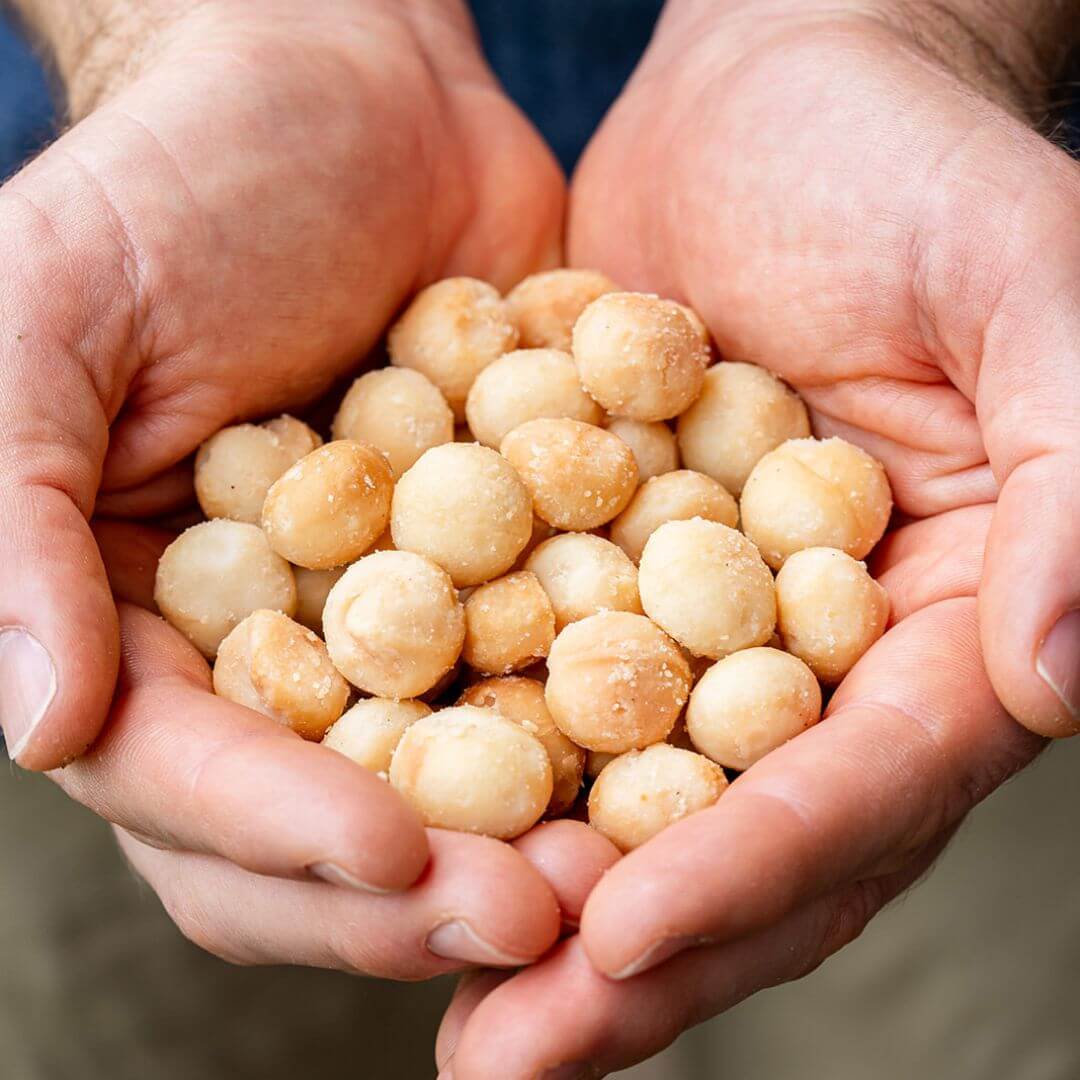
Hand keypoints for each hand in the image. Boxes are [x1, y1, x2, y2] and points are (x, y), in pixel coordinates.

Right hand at [1, 0, 570, 968]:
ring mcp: (400, 629)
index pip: (189, 780)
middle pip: (329, 830)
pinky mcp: (512, 574)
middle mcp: (272, 658)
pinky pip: (561, 671)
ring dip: (536, 843)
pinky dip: (619, 725)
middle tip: (544, 915)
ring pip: (457, 783)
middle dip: (425, 887)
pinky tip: (697, 758)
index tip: (391, 862)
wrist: (351, 93)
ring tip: (633, 871)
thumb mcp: (52, 314)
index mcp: (140, 625)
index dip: (281, 834)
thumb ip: (12, 512)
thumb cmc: (179, 182)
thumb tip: (39, 728)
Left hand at [439, 0, 1077, 1071]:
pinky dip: (466, 763)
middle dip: (625, 952)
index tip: (621, 938)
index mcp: (941, 623)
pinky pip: (527, 684)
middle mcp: (818, 657)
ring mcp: (701, 624)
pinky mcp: (594, 565)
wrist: (779, 100)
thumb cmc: (916, 172)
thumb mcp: (1030, 287)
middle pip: (733, 838)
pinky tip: (378, 825)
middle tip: (504, 1052)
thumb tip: (1057, 675)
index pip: (860, 787)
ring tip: (431, 994)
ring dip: (530, 901)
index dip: (751, 869)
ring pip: (621, 797)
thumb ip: (1070, 478)